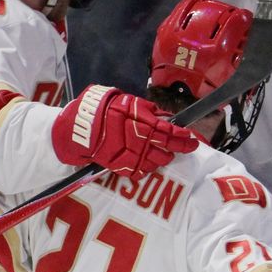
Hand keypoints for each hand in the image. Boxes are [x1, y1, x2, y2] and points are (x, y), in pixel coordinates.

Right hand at [51, 85, 198, 173]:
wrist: (77, 128)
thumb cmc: (102, 109)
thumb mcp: (127, 101)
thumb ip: (148, 110)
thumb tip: (167, 117)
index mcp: (140, 121)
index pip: (169, 132)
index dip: (184, 137)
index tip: (193, 139)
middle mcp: (138, 140)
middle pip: (166, 149)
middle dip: (179, 148)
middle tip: (187, 147)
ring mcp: (130, 155)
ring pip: (156, 162)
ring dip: (164, 157)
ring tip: (165, 153)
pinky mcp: (121, 167)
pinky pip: (142, 171)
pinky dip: (148, 166)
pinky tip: (148, 160)